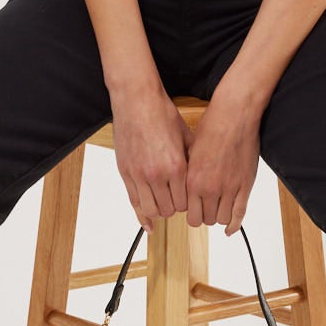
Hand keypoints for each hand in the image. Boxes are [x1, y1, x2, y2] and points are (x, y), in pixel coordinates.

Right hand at [110, 81, 191, 233]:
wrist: (137, 100)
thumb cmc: (162, 114)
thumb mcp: (186, 137)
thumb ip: (191, 160)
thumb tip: (199, 176)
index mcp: (176, 166)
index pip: (186, 201)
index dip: (189, 203)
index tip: (190, 199)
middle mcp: (157, 174)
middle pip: (170, 209)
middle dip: (175, 208)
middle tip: (177, 200)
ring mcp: (139, 174)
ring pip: (151, 210)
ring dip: (159, 211)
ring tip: (163, 204)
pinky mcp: (125, 172)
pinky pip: (134, 201)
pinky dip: (142, 215)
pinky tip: (148, 224)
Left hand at [182, 92, 260, 234]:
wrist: (234, 116)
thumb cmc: (211, 128)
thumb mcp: (190, 153)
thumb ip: (188, 175)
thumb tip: (185, 190)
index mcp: (192, 180)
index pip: (189, 213)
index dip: (191, 213)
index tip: (193, 210)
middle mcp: (209, 188)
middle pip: (204, 219)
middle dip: (204, 216)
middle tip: (205, 209)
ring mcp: (229, 188)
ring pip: (221, 219)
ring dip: (218, 217)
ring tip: (217, 209)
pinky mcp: (245, 185)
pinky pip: (239, 213)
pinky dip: (234, 225)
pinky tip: (230, 230)